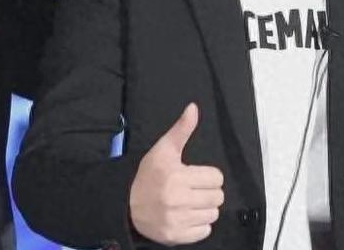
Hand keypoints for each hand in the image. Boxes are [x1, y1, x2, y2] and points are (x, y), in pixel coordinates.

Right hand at [129, 103, 223, 244]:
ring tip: (191, 202)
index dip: (208, 175)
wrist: (126, 205)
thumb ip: (182, 129)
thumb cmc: (149, 175)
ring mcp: (177, 221)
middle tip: (194, 188)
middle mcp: (178, 200)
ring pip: (212, 214)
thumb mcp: (164, 149)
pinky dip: (199, 225)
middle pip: (217, 197)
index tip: (197, 175)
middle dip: (208, 191)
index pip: (216, 178)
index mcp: (177, 177)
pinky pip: (204, 232)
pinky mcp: (175, 237)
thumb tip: (193, 107)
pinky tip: (187, 215)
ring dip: (205, 208)